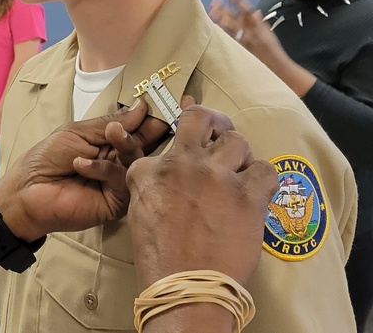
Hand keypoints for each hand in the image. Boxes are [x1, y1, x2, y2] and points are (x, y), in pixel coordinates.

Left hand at [0, 99, 166, 241]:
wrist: (28, 190)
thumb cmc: (47, 158)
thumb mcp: (78, 132)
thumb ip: (109, 122)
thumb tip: (141, 106)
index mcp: (110, 144)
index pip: (137, 130)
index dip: (149, 119)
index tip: (164, 104)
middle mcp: (119, 163)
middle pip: (144, 146)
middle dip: (143, 131)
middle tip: (142, 122)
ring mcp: (120, 183)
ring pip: (138, 162)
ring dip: (126, 145)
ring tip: (111, 135)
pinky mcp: (116, 202)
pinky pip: (123, 182)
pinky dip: (104, 169)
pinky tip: (81, 164)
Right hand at [126, 103, 277, 288]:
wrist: (185, 284)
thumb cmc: (158, 253)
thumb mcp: (138, 207)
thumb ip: (149, 180)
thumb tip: (160, 170)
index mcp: (154, 168)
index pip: (169, 134)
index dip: (186, 127)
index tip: (195, 131)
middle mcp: (186, 164)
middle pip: (204, 118)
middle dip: (215, 123)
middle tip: (220, 133)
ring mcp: (219, 177)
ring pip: (238, 141)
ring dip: (239, 154)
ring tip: (238, 172)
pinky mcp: (249, 196)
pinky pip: (265, 170)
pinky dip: (262, 178)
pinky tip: (256, 191)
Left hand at [209, 0, 315, 95]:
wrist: (276, 68)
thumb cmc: (272, 51)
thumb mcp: (269, 34)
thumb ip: (261, 23)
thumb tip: (255, 12)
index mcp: (259, 27)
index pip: (248, 11)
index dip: (239, 2)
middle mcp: (250, 33)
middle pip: (235, 18)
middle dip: (224, 9)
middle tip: (215, 1)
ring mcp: (243, 42)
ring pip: (229, 29)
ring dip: (219, 19)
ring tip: (210, 11)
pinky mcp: (238, 51)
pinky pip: (227, 41)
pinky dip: (220, 34)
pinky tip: (211, 28)